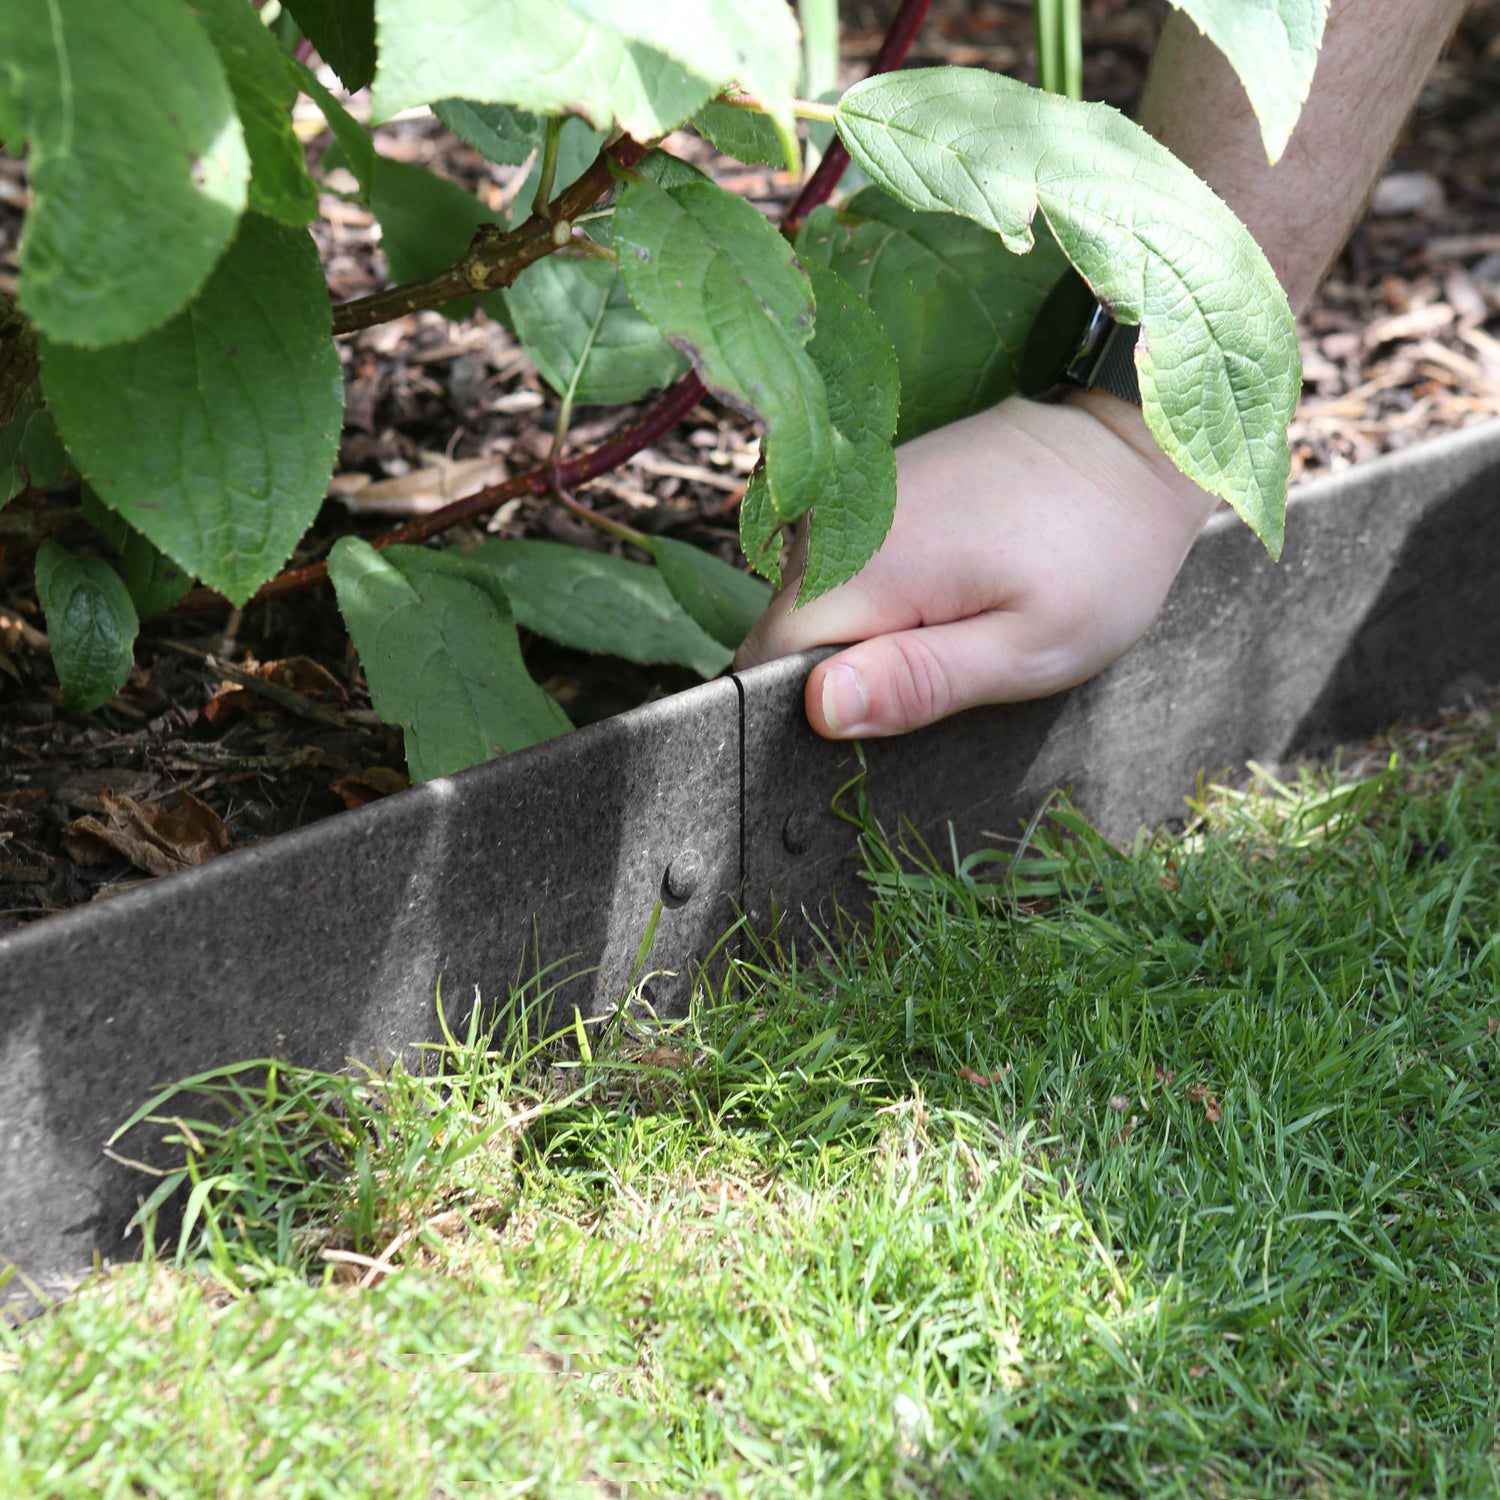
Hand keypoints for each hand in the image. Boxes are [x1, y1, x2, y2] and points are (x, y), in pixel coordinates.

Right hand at [733, 390, 1219, 737]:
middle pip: (785, 636)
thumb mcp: (1027, 648)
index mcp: (863, 564)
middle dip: (841, 677)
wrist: (1130, 442)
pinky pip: (837, 566)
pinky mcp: (866, 488)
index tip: (882, 722)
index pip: (765, 665)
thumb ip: (918, 682)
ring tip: (951, 628)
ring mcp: (847, 497)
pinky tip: (945, 592)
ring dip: (863, 636)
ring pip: (811, 603)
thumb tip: (819, 707)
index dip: (807, 712)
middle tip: (939, 675)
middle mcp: (833, 522)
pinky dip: (876, 596)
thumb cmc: (1097, 557)